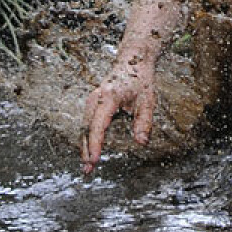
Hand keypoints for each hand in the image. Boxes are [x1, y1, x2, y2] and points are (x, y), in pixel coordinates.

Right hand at [80, 56, 156, 173]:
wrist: (133, 60)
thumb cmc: (141, 80)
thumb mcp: (148, 100)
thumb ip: (144, 122)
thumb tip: (141, 143)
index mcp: (108, 97)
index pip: (98, 125)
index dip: (95, 144)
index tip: (94, 160)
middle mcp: (95, 99)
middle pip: (86, 129)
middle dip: (86, 150)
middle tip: (88, 170)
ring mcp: (91, 100)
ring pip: (83, 127)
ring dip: (84, 146)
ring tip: (87, 166)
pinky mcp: (91, 103)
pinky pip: (86, 123)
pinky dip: (87, 138)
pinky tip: (90, 151)